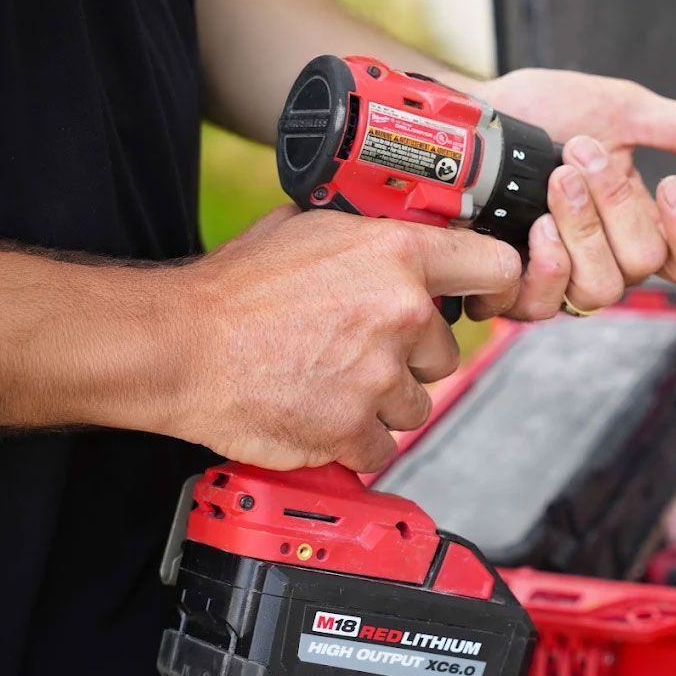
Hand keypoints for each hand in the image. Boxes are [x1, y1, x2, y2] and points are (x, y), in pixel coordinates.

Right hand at [170, 207, 520, 472]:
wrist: (181, 346)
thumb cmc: (235, 290)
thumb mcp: (309, 229)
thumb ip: (369, 236)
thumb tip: (402, 235)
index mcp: (397, 255)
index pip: (495, 269)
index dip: (492, 288)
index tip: (481, 302)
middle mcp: (401, 313)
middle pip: (445, 354)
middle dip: (409, 358)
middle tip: (355, 349)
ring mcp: (381, 375)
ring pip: (416, 403)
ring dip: (381, 401)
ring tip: (327, 379)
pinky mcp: (354, 428)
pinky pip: (382, 445)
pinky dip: (353, 439)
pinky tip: (318, 410)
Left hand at [466, 69, 675, 319]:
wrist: (466, 118)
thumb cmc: (539, 116)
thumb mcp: (620, 110)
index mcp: (641, 229)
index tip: (673, 183)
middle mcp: (605, 264)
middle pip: (643, 267)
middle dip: (615, 202)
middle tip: (582, 154)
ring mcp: (558, 283)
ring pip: (598, 289)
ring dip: (580, 226)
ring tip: (555, 180)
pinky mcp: (508, 293)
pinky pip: (540, 306)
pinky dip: (542, 263)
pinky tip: (532, 226)